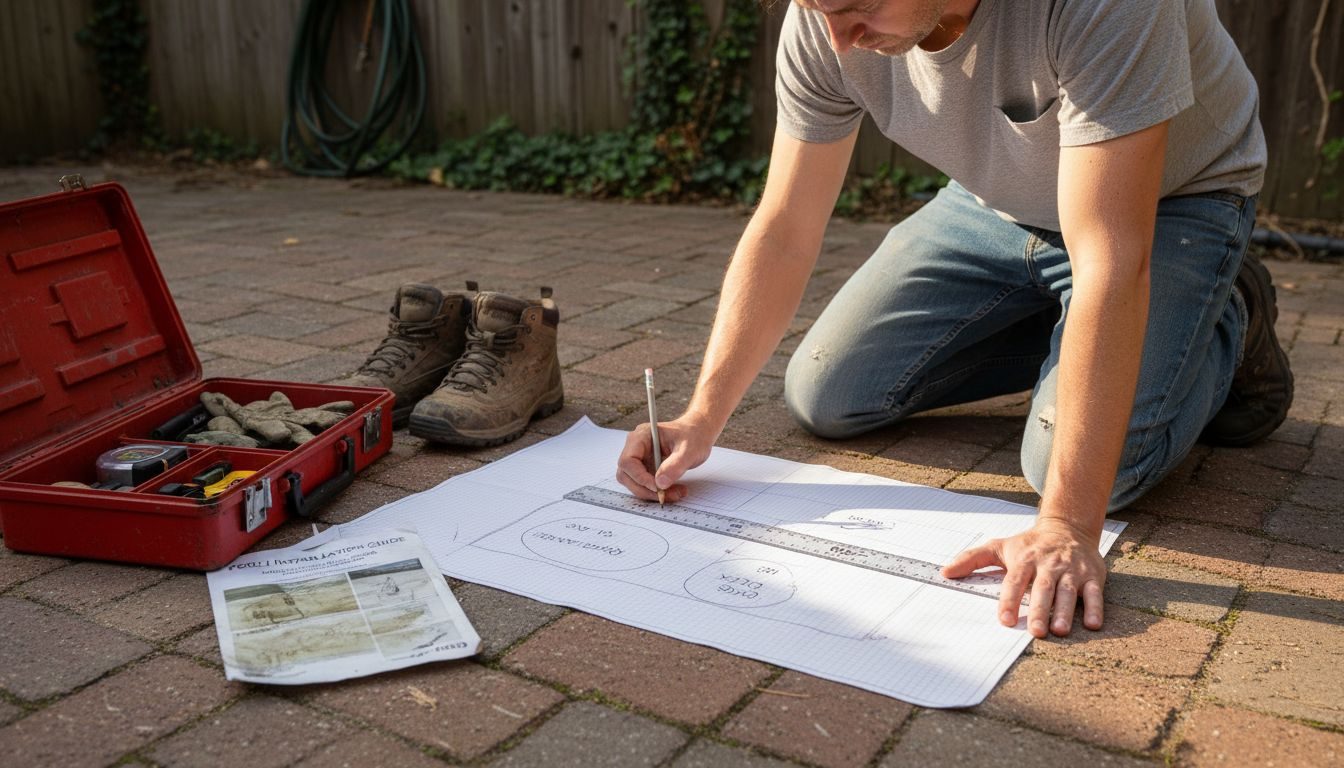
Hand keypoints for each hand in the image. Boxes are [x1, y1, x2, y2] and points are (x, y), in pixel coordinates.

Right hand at [616, 415, 716, 502]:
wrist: (698, 434)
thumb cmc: (693, 436)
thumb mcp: (689, 450)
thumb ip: (675, 465)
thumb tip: (660, 482)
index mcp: (641, 436)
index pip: (628, 461)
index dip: (639, 477)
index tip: (657, 487)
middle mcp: (636, 447)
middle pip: (627, 475)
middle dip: (646, 489)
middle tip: (666, 496)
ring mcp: (640, 458)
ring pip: (634, 483)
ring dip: (652, 493)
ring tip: (675, 493)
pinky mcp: (646, 468)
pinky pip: (644, 485)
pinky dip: (657, 492)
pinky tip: (674, 490)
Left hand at [941, 517, 1105, 637]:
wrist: (1067, 528)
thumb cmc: (1029, 545)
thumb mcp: (1000, 547)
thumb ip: (972, 559)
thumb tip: (944, 572)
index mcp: (1025, 559)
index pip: (1015, 580)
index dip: (1010, 600)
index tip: (1005, 619)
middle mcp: (1048, 564)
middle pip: (1043, 588)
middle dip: (1040, 609)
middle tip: (1036, 631)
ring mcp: (1071, 570)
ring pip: (1068, 592)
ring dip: (1065, 612)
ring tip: (1060, 630)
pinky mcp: (1092, 575)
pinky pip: (1095, 593)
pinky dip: (1095, 608)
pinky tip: (1092, 624)